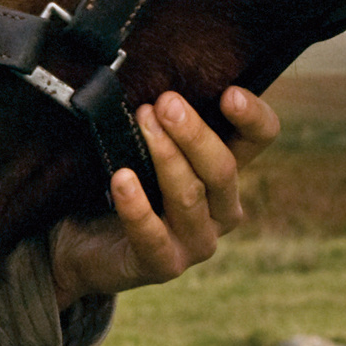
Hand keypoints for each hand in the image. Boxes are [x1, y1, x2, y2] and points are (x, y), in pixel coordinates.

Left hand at [50, 86, 279, 307]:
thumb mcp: (147, 147)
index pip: (260, 140)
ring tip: (141, 125)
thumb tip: (158, 80)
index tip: (229, 94)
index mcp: (225, 172)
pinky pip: (152, 236)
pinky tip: (121, 179)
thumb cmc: (123, 184)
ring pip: (190, 196)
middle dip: (194, 134)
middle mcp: (222, 209)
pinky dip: (136, 206)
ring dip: (165, 157)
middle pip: (223, 169)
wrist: (85, 242)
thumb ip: (163, 120)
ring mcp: (196, 241)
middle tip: (165, 103)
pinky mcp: (163, 265)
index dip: (253, 118)